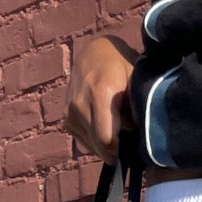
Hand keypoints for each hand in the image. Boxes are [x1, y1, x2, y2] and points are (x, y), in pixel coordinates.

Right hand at [65, 34, 138, 161]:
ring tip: (115, 126)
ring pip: (92, 146)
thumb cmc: (121, 66)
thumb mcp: (135, 82)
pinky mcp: (66, 118)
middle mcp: (80, 104)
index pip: (106, 139)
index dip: (122, 148)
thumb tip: (132, 135)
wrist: (94, 53)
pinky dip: (96, 140)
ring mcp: (70, 112)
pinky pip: (84, 141)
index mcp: (100, 93)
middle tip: (127, 135)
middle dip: (116, 148)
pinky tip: (104, 126)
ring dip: (106, 144)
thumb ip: (136, 109)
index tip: (132, 144)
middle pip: (99, 145)